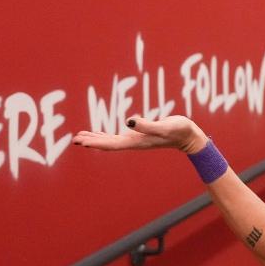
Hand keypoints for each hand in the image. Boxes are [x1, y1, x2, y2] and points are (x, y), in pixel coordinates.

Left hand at [73, 115, 209, 153]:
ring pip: (111, 140)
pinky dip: (107, 135)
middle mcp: (134, 142)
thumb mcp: (165, 126)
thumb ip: (147, 125)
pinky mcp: (140, 134)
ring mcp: (137, 139)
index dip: (95, 143)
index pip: (112, 144)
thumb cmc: (180, 130)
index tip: (81, 142)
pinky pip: (119, 136)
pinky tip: (100, 133)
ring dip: (96, 139)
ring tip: (81, 137)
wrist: (190, 137)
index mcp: (137, 141)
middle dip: (91, 141)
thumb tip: (128, 121)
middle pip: (108, 144)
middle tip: (74, 140)